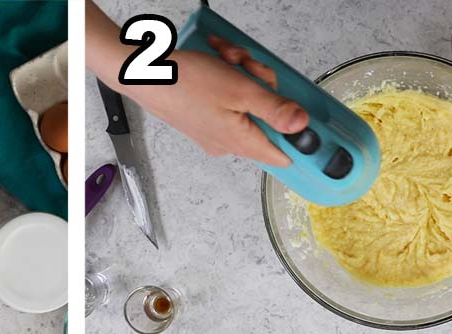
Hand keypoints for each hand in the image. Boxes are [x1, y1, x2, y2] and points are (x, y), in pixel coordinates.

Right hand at [121, 44, 306, 166]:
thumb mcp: (240, 90)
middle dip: (262, 84)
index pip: (283, 155)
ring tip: (226, 60)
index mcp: (240, 141)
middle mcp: (229, 142)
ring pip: (249, 101)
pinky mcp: (206, 116)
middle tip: (248, 67)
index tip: (306, 122)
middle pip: (268, 116)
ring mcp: (217, 130)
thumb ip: (275, 110)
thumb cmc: (185, 82)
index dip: (298, 138)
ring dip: (244, 73)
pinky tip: (218, 61)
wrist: (145, 73)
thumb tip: (302, 127)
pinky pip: (231, 97)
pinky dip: (228, 76)